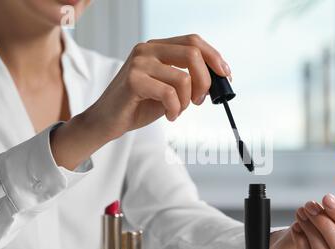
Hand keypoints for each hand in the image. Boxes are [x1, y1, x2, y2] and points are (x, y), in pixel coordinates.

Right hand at [51, 34, 230, 169]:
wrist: (109, 121)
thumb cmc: (140, 105)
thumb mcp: (170, 89)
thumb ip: (189, 80)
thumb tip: (218, 79)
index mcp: (157, 48)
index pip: (193, 41)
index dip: (214, 57)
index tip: (225, 75)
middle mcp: (147, 49)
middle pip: (193, 53)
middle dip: (205, 80)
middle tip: (201, 100)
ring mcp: (139, 62)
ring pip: (183, 79)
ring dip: (187, 102)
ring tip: (177, 110)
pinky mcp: (133, 80)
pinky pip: (169, 94)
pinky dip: (175, 110)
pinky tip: (169, 116)